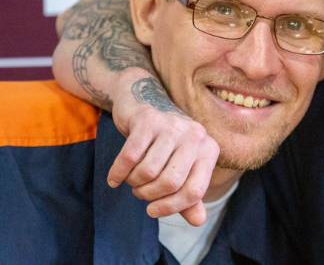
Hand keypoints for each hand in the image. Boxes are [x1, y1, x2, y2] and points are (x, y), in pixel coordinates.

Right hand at [109, 73, 219, 225]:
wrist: (142, 101)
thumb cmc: (164, 144)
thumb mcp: (180, 167)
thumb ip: (189, 195)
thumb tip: (199, 221)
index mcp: (209, 150)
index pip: (195, 191)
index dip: (172, 207)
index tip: (153, 211)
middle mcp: (196, 136)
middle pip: (171, 182)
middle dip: (149, 195)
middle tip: (140, 193)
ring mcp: (172, 126)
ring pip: (148, 171)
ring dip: (134, 183)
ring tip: (132, 180)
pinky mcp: (148, 120)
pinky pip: (129, 157)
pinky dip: (118, 173)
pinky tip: (114, 179)